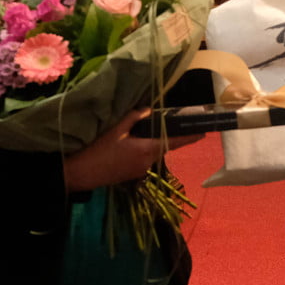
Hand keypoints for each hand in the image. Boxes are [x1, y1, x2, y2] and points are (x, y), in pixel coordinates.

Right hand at [63, 109, 200, 190]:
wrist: (80, 174)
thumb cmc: (97, 150)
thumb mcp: (115, 130)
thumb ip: (134, 118)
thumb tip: (149, 110)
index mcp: (147, 149)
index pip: (174, 141)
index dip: (189, 136)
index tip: (203, 132)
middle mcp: (148, 161)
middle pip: (162, 145)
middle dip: (163, 134)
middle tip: (160, 121)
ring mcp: (140, 170)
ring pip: (151, 151)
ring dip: (149, 142)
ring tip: (135, 132)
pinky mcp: (132, 174)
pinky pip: (142, 158)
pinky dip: (141, 149)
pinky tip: (126, 144)